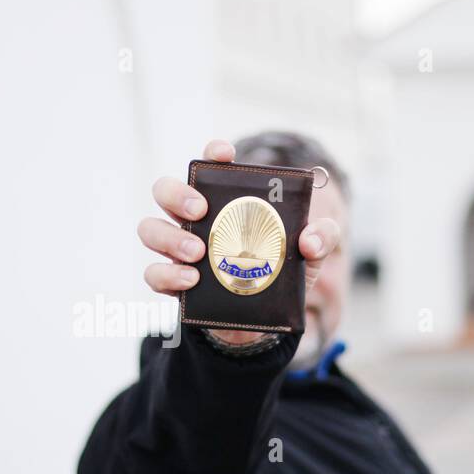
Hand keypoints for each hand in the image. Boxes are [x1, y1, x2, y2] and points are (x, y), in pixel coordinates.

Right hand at [140, 139, 340, 345]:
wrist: (261, 320)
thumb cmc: (279, 273)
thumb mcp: (310, 255)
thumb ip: (322, 238)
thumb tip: (309, 240)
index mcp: (225, 201)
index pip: (209, 165)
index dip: (212, 153)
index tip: (224, 155)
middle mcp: (195, 219)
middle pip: (165, 190)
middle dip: (177, 194)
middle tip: (201, 211)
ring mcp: (179, 249)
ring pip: (150, 229)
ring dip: (169, 237)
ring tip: (197, 252)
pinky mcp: (173, 282)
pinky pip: (154, 274)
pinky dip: (168, 275)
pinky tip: (191, 280)